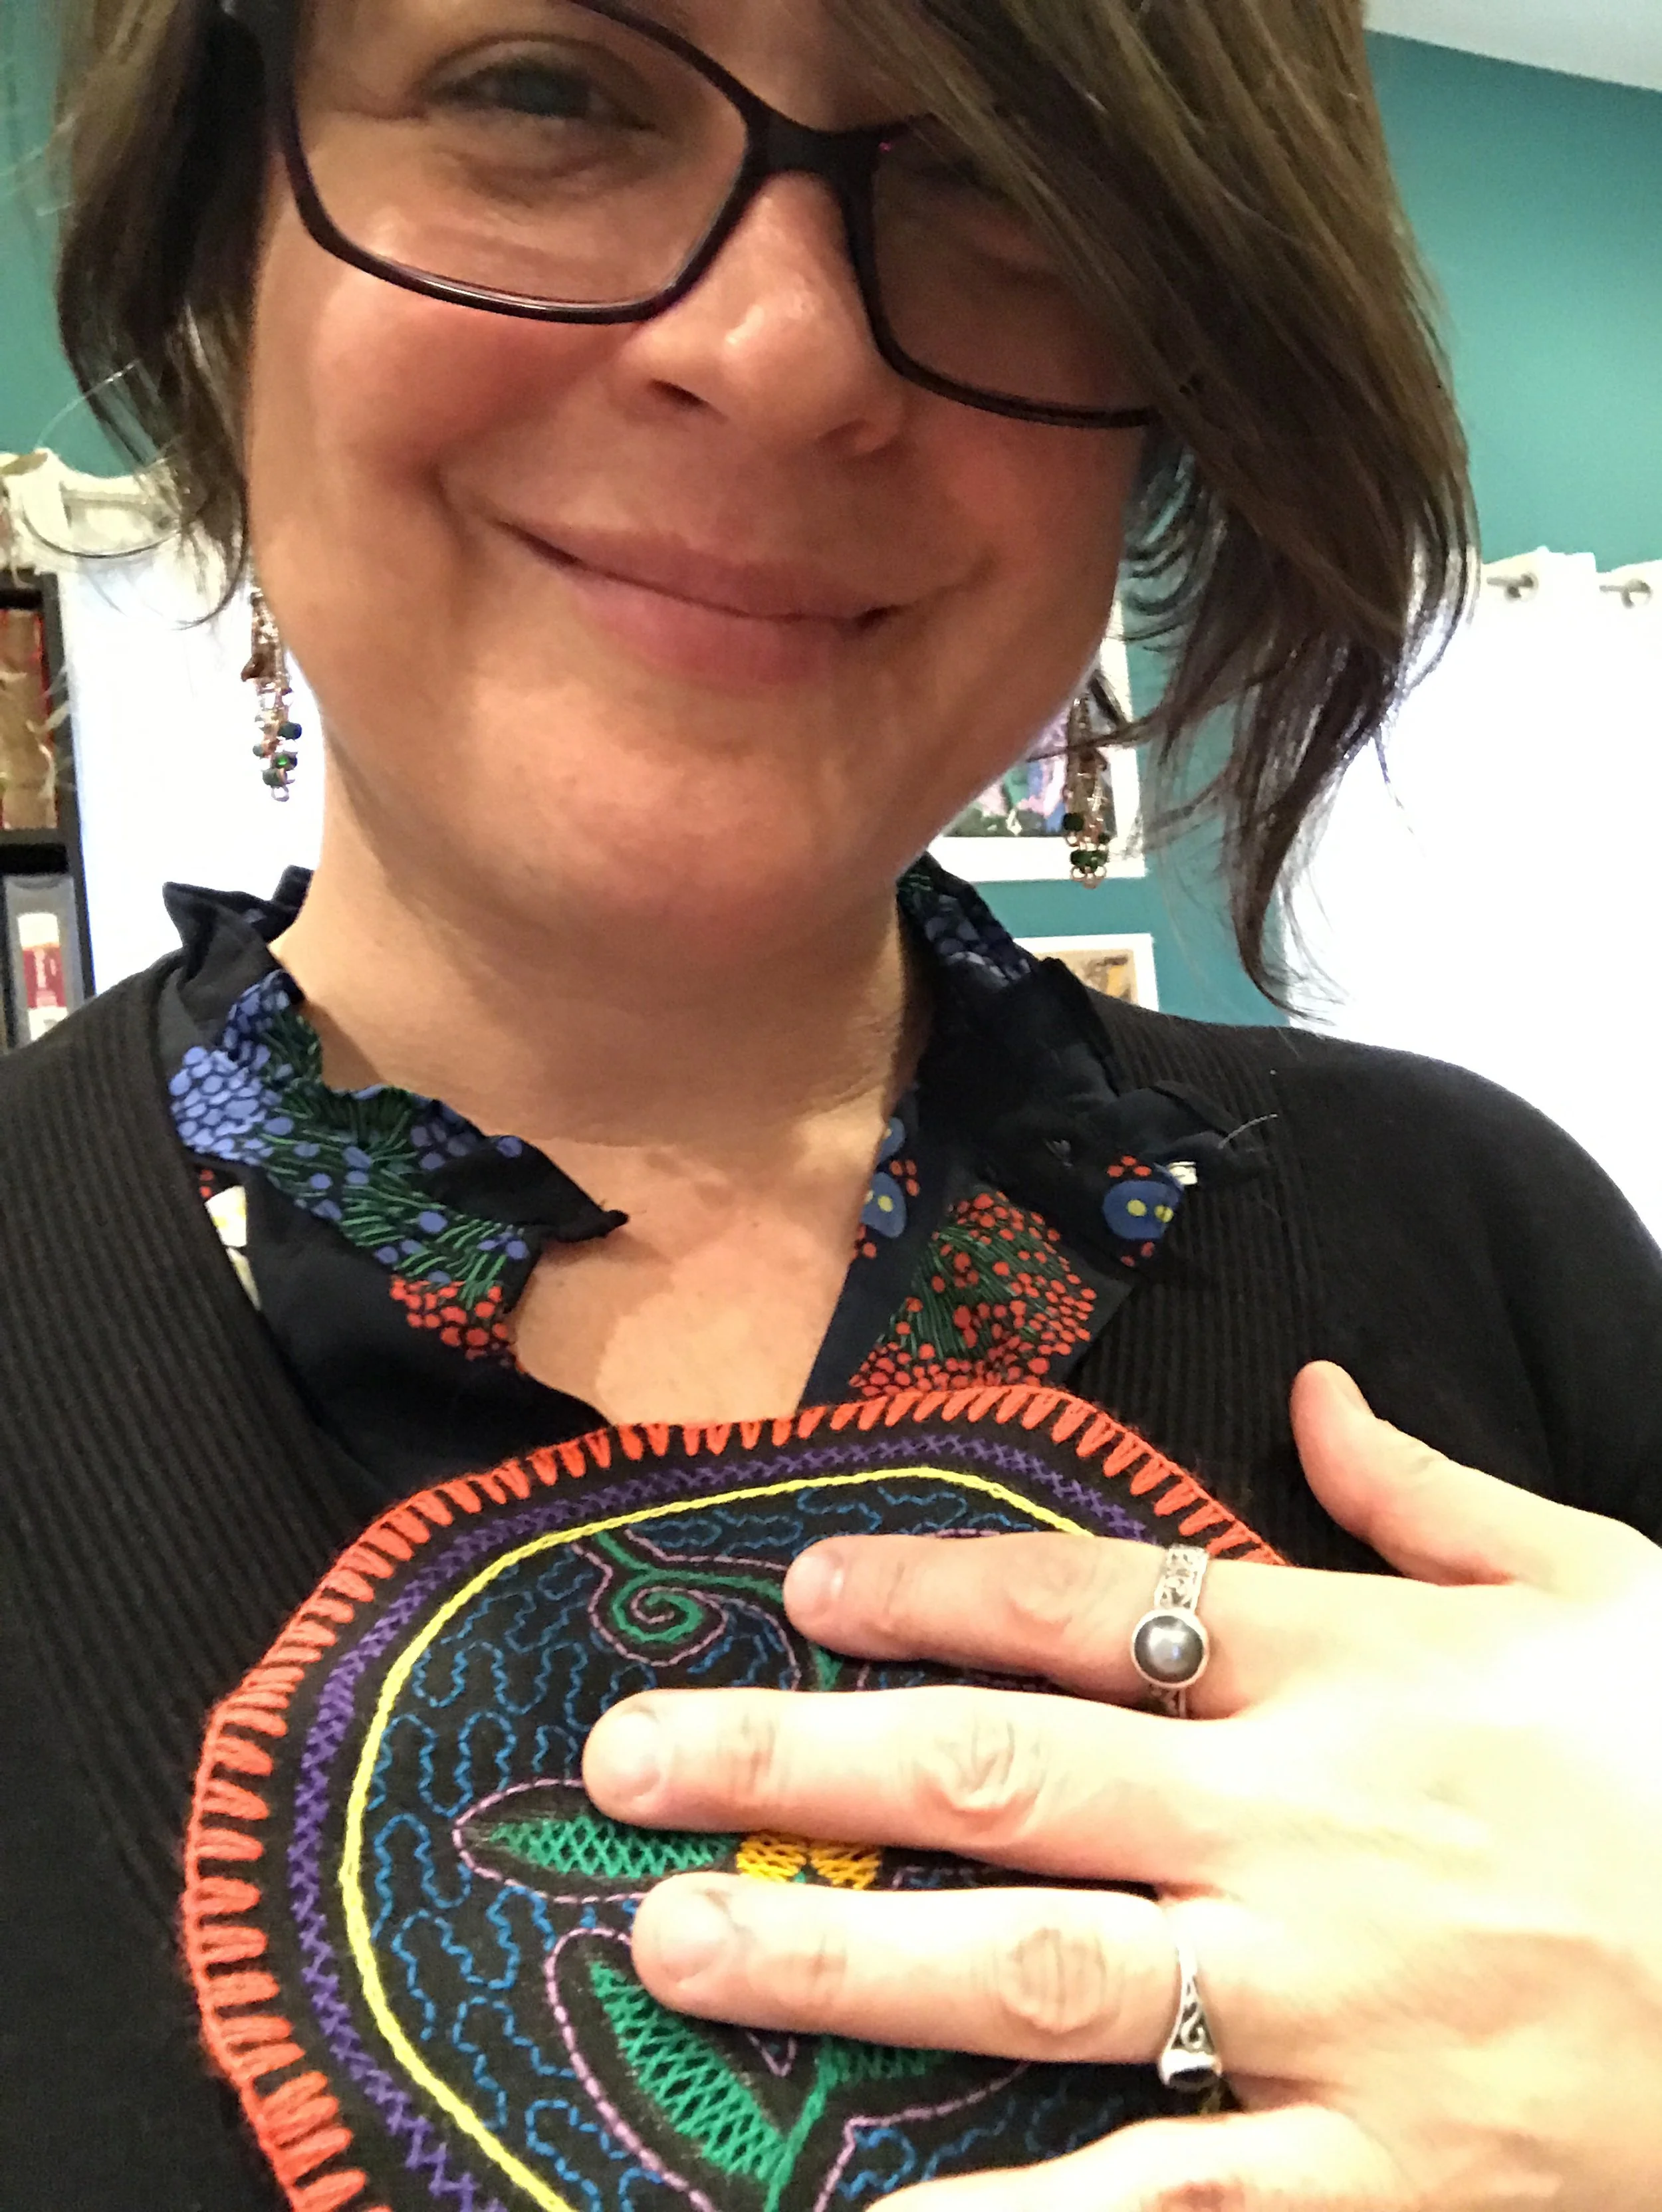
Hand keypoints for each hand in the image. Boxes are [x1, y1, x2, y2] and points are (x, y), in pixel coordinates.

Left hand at [583, 1364, 1661, 2209]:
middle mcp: (1304, 1826)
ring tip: (670, 1945)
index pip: (1084, 1600)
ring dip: (839, 1960)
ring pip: (1037, 1975)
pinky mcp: (1380, 2175)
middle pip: (1002, 1775)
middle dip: (797, 1760)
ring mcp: (1329, 2009)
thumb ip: (1430, 1492)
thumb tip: (1316, 1395)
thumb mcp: (1599, 1582)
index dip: (922, 1582)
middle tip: (626, 1762)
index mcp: (1349, 1667)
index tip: (793, 1581)